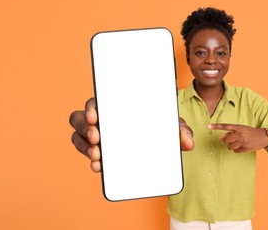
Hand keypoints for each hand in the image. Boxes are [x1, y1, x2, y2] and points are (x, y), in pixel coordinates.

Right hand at [69, 98, 193, 172]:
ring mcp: (98, 136)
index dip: (91, 106)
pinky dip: (91, 160)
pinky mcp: (99, 151)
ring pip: (79, 136)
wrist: (159, 144)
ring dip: (84, 145)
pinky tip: (98, 166)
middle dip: (84, 127)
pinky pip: (87, 153)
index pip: (96, 101)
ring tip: (97, 155)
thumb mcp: (170, 125)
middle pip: (80, 118)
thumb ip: (179, 130)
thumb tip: (188, 142)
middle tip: (97, 137)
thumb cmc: (159, 127)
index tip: (95, 115)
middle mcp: (103, 119)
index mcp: (115, 105)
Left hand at [208, 123, 267, 152]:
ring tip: (238, 142)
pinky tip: (242, 146)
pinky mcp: (246, 148)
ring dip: (232, 145)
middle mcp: (240, 134)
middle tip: (233, 139)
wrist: (264, 137)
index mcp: (239, 127)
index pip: (225, 126)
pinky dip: (237, 149)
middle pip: (226, 140)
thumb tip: (220, 138)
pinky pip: (235, 151)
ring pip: (230, 146)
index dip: (216, 126)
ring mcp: (243, 141)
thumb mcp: (242, 129)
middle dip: (227, 141)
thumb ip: (231, 132)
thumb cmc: (250, 132)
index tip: (208, 126)